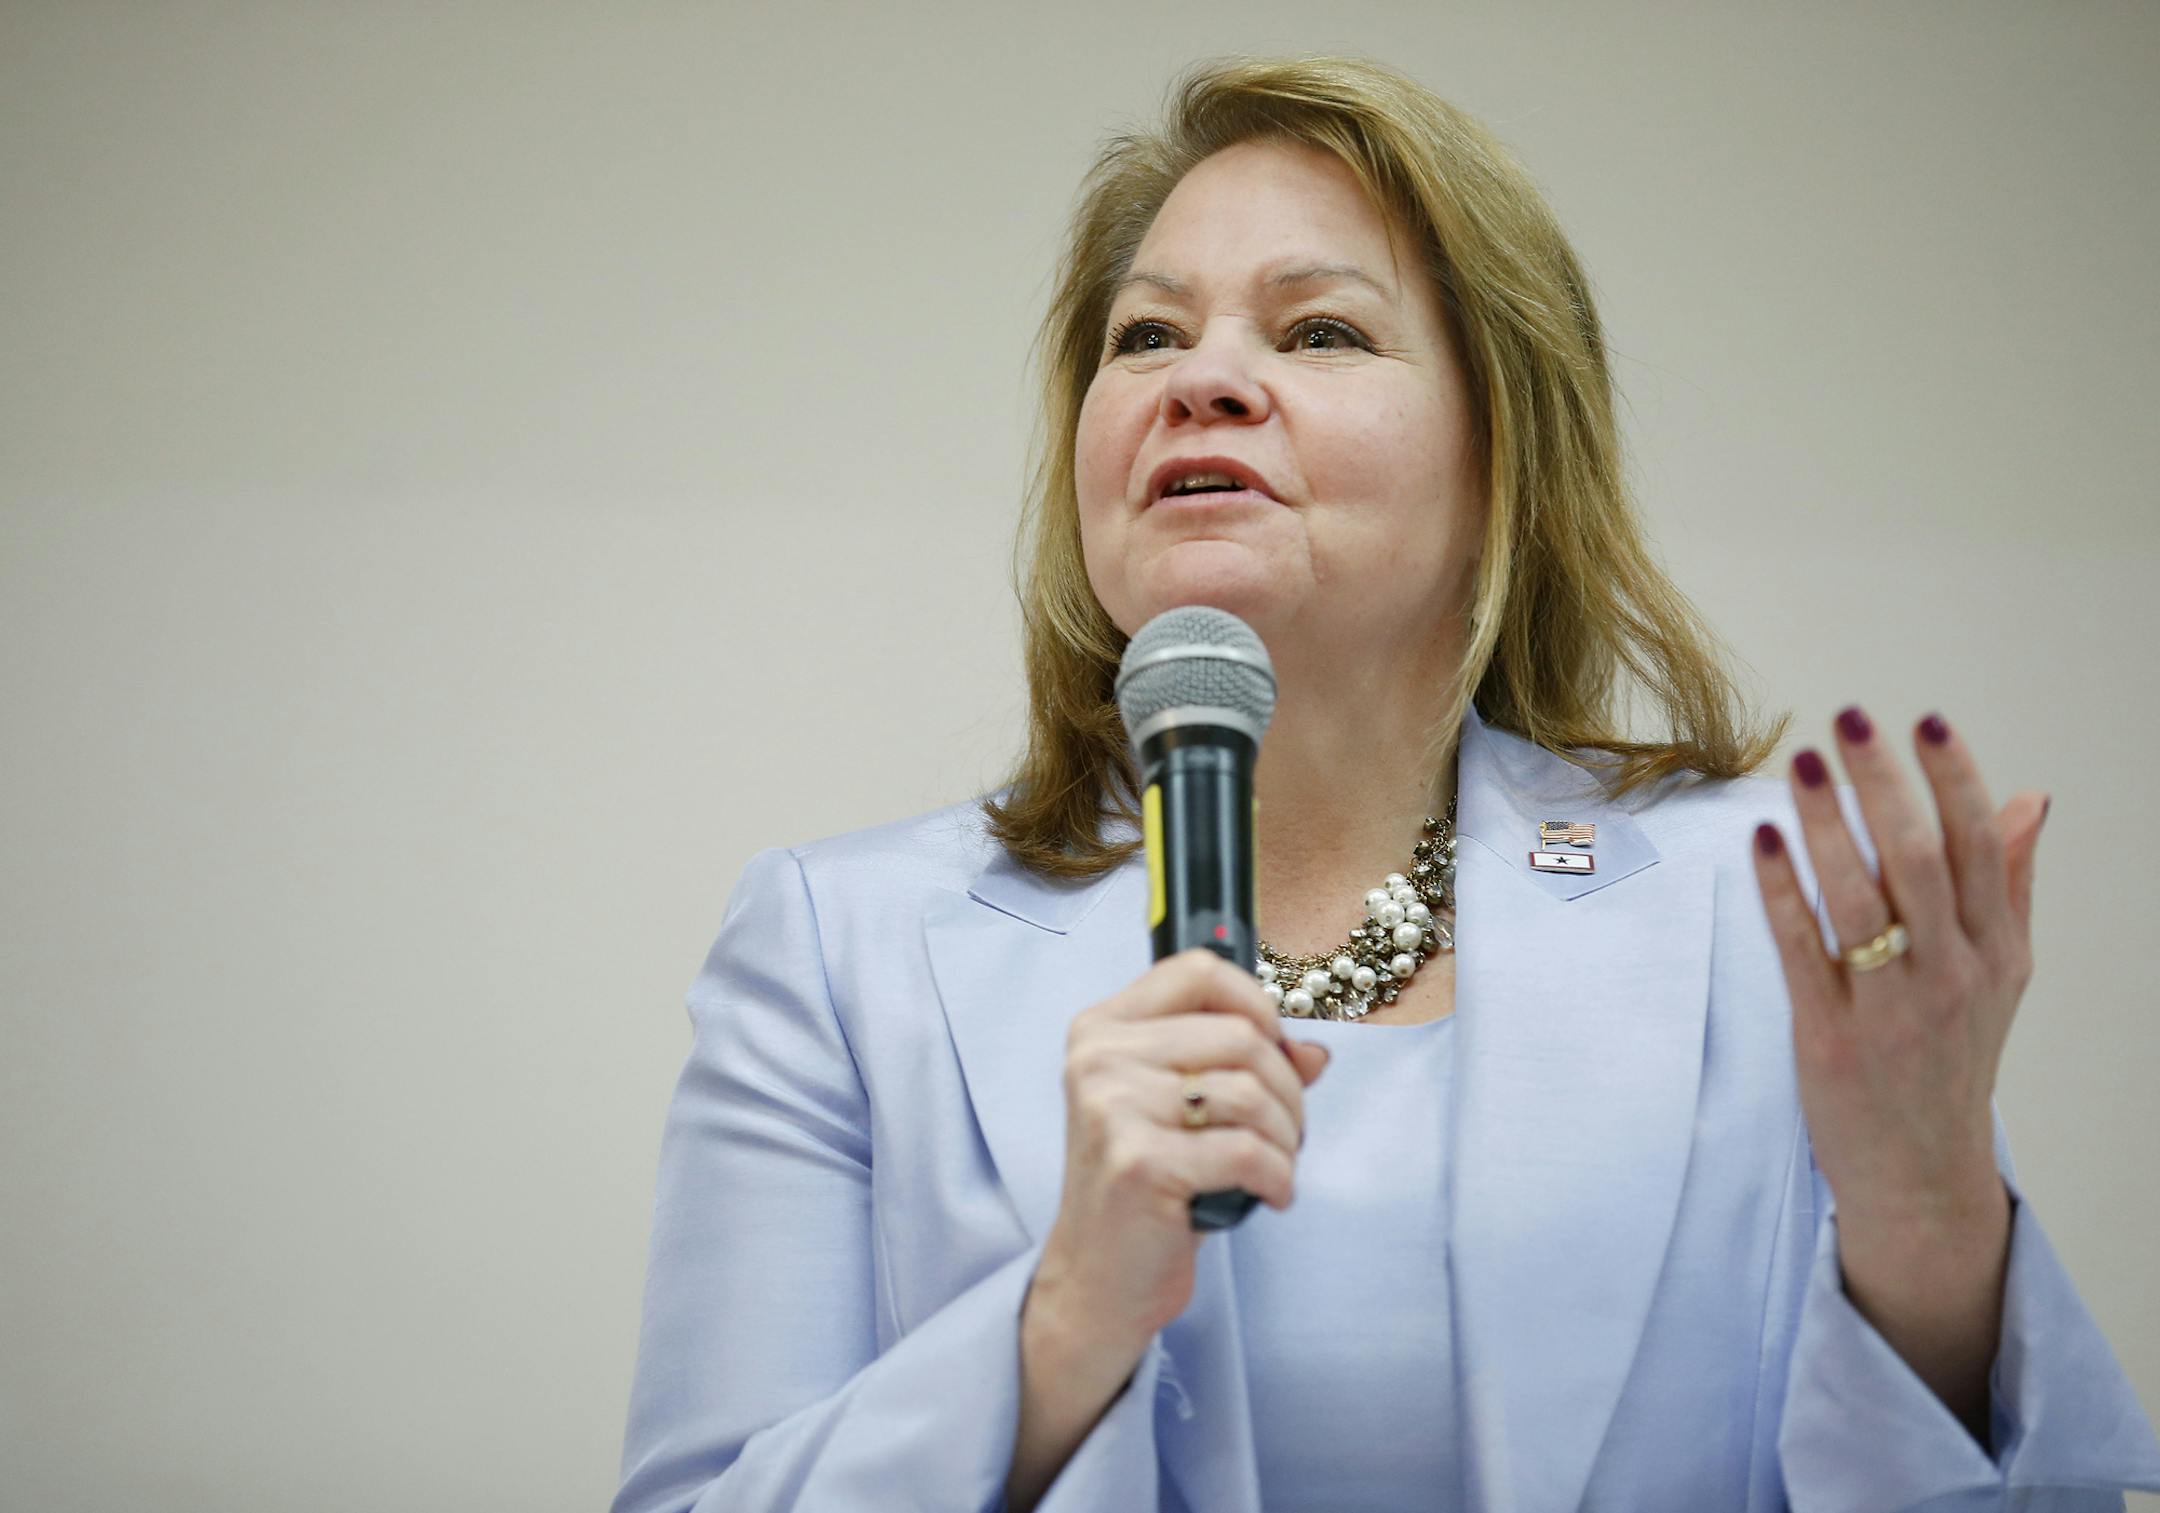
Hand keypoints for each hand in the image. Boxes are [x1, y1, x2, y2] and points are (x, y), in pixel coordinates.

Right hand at [1029, 948, 1330, 1350]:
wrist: (1098, 1280)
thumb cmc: (1147, 1188)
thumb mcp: (1184, 1112)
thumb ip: (1241, 1066)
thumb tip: (1314, 1050)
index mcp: (1102, 1029)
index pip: (1197, 970)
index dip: (1257, 1003)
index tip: (1277, 1047)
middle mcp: (1098, 1058)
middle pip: (1239, 1034)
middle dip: (1287, 1089)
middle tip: (1286, 1132)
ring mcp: (1112, 1108)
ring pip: (1250, 1092)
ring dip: (1285, 1137)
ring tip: (1275, 1166)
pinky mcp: (1138, 1162)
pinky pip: (1247, 1150)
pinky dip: (1277, 1176)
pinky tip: (1270, 1195)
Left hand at [1749, 706, 2048, 1231]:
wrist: (1921, 1173)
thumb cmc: (1952, 1057)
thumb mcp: (2001, 972)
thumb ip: (2007, 883)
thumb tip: (2029, 799)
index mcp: (1996, 950)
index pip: (1978, 846)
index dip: (1953, 778)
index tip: (1924, 721)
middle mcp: (1952, 975)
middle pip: (1920, 861)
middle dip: (1886, 786)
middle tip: (1850, 722)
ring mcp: (1891, 1009)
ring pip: (1861, 900)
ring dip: (1830, 827)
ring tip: (1802, 765)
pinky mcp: (1831, 1037)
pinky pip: (1802, 950)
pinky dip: (1782, 891)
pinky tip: (1764, 839)